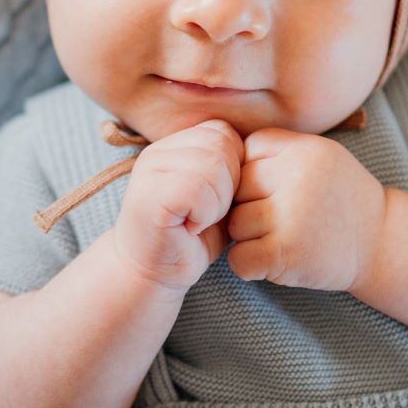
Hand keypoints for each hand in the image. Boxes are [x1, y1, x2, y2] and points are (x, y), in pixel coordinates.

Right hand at [112, 119, 244, 294]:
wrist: (152, 276)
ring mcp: (149, 171)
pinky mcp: (150, 195)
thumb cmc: (189, 238)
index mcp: (172, 146)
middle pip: (221, 145)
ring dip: (218, 202)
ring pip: (211, 165)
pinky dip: (205, 214)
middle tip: (210, 214)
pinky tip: (191, 229)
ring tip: (200, 221)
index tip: (218, 198)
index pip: (222, 132)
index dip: (234, 166)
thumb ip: (227, 167)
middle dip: (230, 184)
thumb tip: (258, 151)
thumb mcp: (215, 196)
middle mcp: (157, 152)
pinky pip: (197, 189)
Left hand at [225, 129, 386, 293]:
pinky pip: (238, 257)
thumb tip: (218, 159)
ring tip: (282, 238)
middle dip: (249, 205)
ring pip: (234, 223)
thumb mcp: (320, 157)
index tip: (277, 189)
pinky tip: (274, 261)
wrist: (383, 244)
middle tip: (280, 219)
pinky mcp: (287, 252)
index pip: (247, 150)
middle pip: (237, 187)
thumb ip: (279, 151)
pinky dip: (249, 265)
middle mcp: (297, 177)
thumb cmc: (342, 200)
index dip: (255, 172)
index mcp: (304, 149)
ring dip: (249, 237)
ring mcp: (291, 215)